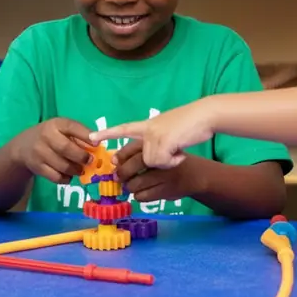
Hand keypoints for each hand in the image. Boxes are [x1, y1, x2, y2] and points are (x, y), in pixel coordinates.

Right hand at [10, 117, 93, 183]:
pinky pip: (56, 177)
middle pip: (67, 149)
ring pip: (63, 166)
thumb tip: (98, 146)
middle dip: (82, 157)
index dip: (86, 135)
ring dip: (76, 170)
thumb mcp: (62, 129)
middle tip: (90, 161)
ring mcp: (40, 153)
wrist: (23, 146)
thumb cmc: (51, 136)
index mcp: (56, 124)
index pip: (72, 127)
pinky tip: (68, 175)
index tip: (97, 144)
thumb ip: (79, 135)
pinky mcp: (37, 168)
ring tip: (80, 169)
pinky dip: (66, 178)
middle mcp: (46, 136)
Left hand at [90, 101, 215, 168]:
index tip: (91, 137)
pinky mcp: (162, 143)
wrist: (206, 115)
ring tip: (175, 157)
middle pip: (130, 156)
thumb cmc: (191, 125)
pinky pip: (160, 163)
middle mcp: (148, 129)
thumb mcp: (168, 130)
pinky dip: (172, 163)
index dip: (107, 133)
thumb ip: (155, 140)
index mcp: (148, 124)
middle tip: (126, 181)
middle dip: (126, 172)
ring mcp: (154, 135)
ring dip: (163, 164)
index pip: (124, 129)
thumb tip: (147, 160)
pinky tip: (180, 156)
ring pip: (149, 162)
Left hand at [114, 140, 203, 201]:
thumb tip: (114, 162)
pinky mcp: (168, 189)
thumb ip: (139, 152)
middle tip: (120, 178)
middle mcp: (160, 157)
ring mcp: (164, 174)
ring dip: (130, 187)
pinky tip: (142, 193)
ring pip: (136, 184)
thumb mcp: (159, 149)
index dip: (120, 157)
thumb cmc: (171, 160)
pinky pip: (145, 196)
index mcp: (156, 144)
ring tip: (131, 186)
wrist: (197, 174)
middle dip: (122, 174)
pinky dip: (139, 196)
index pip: (131, 148)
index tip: (114, 163)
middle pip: (132, 166)